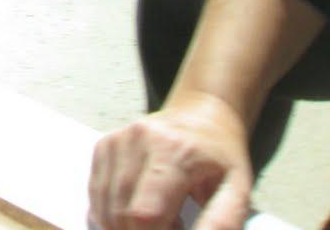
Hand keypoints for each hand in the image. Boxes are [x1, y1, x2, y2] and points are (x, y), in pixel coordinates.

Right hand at [88, 96, 253, 229]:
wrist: (202, 115)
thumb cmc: (220, 156)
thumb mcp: (239, 190)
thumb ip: (222, 222)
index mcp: (174, 151)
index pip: (146, 213)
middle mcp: (139, 140)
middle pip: (121, 212)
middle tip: (171, 227)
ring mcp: (118, 139)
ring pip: (104, 205)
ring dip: (125, 227)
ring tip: (158, 221)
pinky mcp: (105, 144)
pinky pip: (95, 192)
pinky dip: (110, 213)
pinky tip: (135, 212)